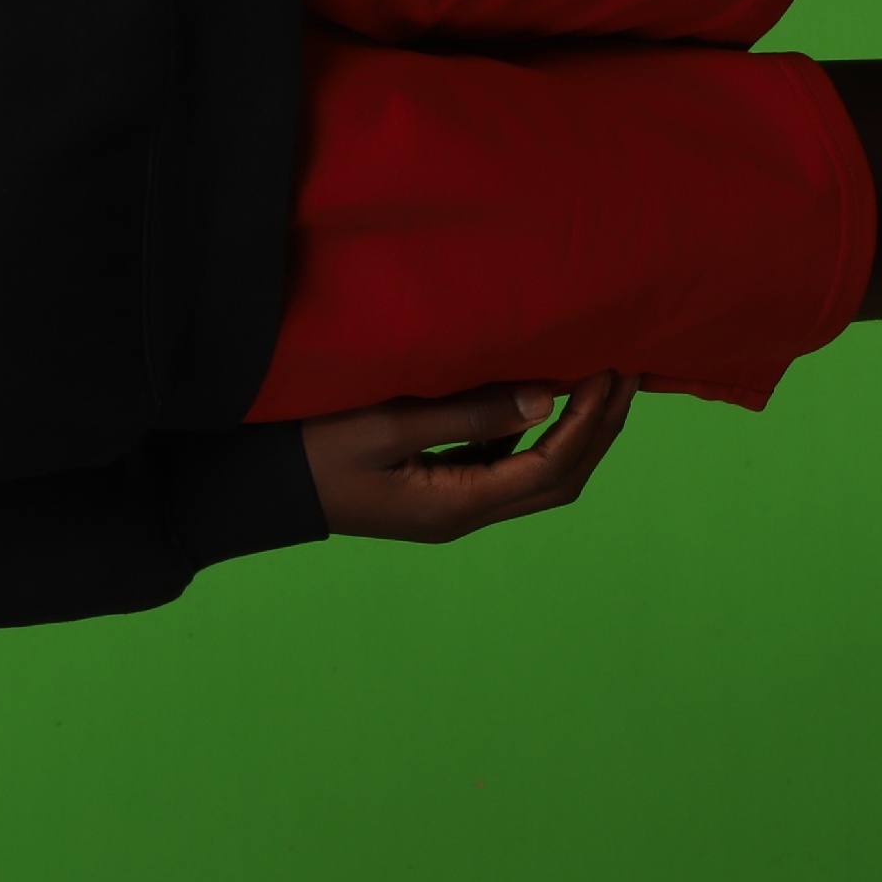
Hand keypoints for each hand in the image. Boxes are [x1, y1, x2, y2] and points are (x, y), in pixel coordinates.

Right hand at [302, 372, 637, 542]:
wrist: (255, 491)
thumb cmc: (309, 453)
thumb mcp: (385, 424)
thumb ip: (466, 411)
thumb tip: (545, 396)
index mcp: (456, 505)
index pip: (551, 464)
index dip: (590, 418)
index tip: (609, 367)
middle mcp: (464, 514)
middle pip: (559, 479)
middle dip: (600, 427)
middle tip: (626, 371)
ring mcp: (451, 507)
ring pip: (538, 475)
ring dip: (575, 432)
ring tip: (597, 380)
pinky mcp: (436, 491)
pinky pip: (505, 465)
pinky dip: (537, 434)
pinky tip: (540, 399)